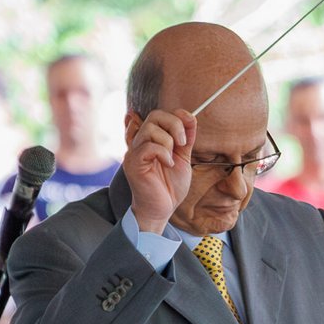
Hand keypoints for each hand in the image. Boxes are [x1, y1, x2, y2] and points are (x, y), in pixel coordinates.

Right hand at [124, 108, 195, 233]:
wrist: (162, 208)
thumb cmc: (170, 186)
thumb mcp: (183, 158)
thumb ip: (185, 139)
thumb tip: (190, 117)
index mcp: (150, 140)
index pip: (158, 115)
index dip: (176, 115)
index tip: (188, 124)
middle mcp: (139, 142)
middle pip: (154, 116)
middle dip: (174, 124)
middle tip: (183, 143)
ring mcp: (134, 151)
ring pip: (150, 129)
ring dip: (168, 141)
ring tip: (172, 158)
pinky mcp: (133, 163)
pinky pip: (148, 147)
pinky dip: (163, 153)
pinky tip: (167, 165)